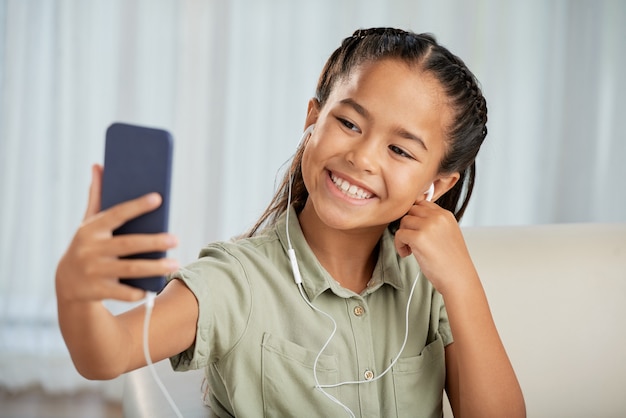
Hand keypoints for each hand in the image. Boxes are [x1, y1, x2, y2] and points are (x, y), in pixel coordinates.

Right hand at [55, 165, 178, 302]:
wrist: (66, 282)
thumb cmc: (87, 245)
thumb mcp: (88, 222)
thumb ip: (96, 196)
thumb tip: (98, 165)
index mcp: (91, 229)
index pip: (116, 214)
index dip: (137, 206)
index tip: (158, 198)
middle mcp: (91, 250)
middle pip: (128, 244)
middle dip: (154, 241)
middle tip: (176, 239)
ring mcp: (93, 272)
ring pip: (130, 269)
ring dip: (155, 267)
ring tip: (176, 263)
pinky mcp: (97, 291)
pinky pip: (123, 292)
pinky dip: (138, 290)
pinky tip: (153, 286)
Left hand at [393, 200, 475, 294]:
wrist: (459, 279)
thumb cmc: (452, 262)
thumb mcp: (448, 234)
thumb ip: (434, 223)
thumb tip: (413, 218)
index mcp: (446, 215)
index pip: (422, 204)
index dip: (415, 217)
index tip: (415, 230)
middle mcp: (438, 217)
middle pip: (411, 210)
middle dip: (408, 225)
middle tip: (411, 240)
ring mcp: (428, 226)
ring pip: (403, 221)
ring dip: (403, 235)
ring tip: (410, 249)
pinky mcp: (418, 238)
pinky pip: (399, 234)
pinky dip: (399, 245)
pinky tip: (407, 254)